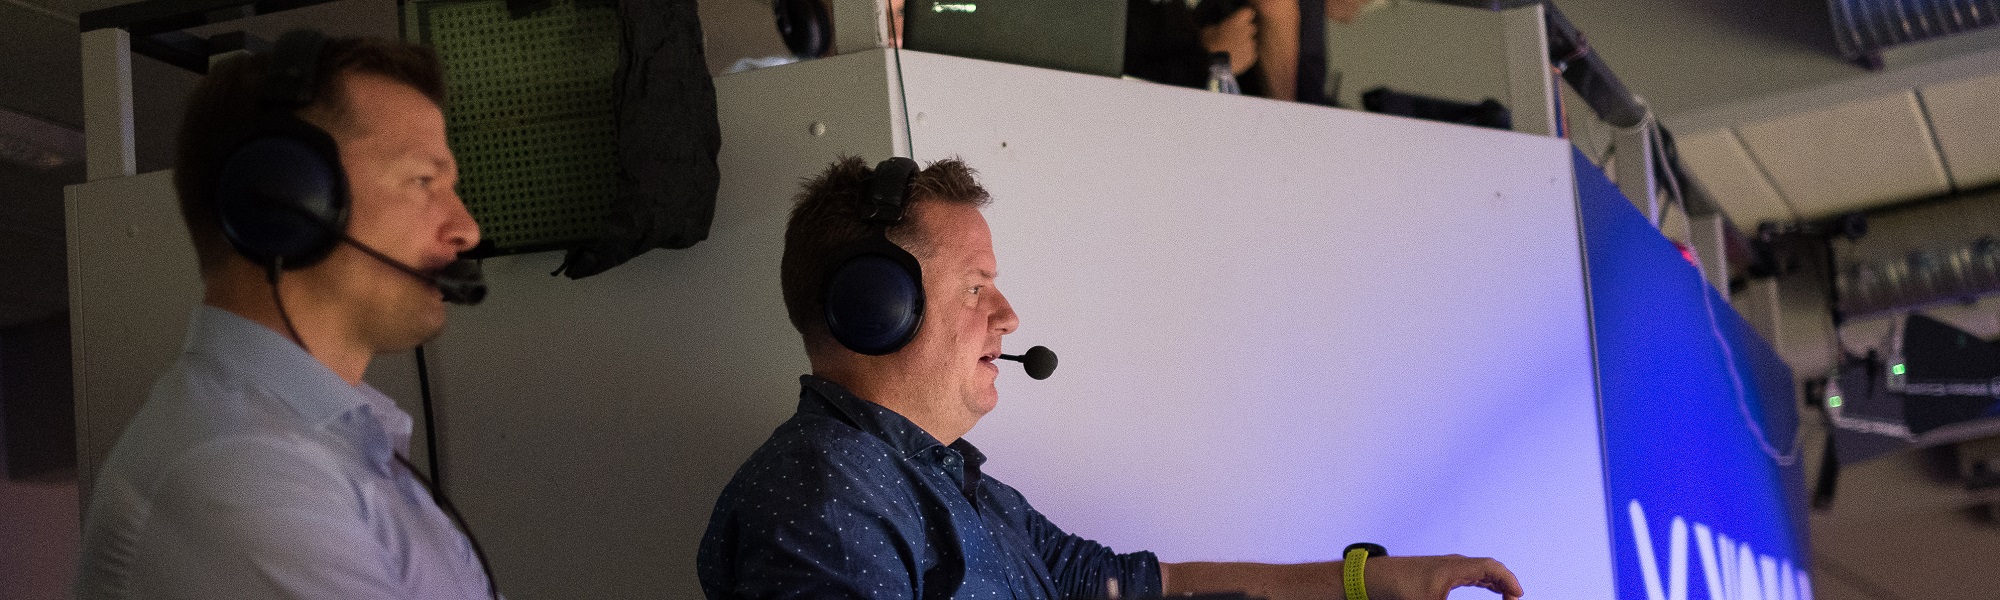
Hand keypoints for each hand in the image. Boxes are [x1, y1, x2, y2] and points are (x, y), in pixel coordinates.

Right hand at [1200, 6, 1259, 74]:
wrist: (1214, 68)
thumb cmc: (1208, 46)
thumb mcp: (1207, 31)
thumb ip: (1217, 27)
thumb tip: (1217, 28)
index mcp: (1237, 21)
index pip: (1248, 13)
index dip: (1243, 17)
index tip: (1236, 21)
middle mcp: (1247, 31)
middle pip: (1250, 28)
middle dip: (1244, 31)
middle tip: (1233, 37)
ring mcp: (1251, 45)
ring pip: (1250, 42)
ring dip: (1244, 44)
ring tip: (1233, 51)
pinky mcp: (1251, 58)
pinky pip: (1250, 54)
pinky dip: (1245, 55)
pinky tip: (1235, 59)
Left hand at [1363, 555, 1523, 599]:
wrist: (1374, 579)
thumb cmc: (1399, 590)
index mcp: (1453, 567)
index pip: (1490, 567)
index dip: (1508, 580)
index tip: (1518, 595)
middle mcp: (1452, 563)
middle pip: (1489, 568)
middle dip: (1506, 583)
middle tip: (1515, 599)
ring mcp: (1446, 567)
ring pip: (1481, 571)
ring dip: (1497, 583)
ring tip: (1509, 596)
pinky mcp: (1439, 573)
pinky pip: (1471, 574)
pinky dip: (1485, 582)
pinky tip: (1490, 589)